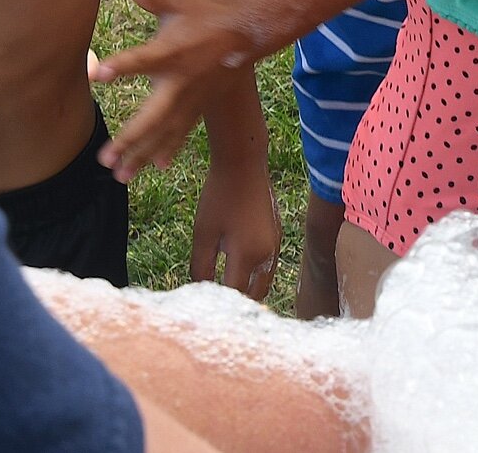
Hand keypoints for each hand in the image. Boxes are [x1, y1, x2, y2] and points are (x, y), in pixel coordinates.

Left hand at [95, 0, 255, 178]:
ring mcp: (192, 98)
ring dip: (142, 154)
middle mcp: (180, 81)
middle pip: (153, 115)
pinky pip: (182, 131)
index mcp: (171, 51)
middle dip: (129, 138)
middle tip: (105, 158)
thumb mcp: (180, 0)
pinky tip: (155, 167)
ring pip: (164, 132)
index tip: (95, 74)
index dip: (120, 66)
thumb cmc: (207, 12)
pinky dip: (168, 149)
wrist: (248, 31)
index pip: (142, 59)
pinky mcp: (199, 104)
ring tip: (120, 175)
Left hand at [192, 154, 280, 300]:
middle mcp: (267, 254)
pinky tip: (239, 270)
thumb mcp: (203, 234)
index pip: (235, 294)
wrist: (243, 166)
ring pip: (265, 281)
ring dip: (249, 289)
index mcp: (248, 256)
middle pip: (256, 293)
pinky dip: (256, 275)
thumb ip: (201, 267)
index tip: (205, 311)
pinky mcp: (277, 235)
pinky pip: (269, 265)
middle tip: (217, 307)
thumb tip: (200, 289)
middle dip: (238, 302)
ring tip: (227, 292)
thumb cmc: (219, 198)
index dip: (219, 306)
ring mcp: (275, 244)